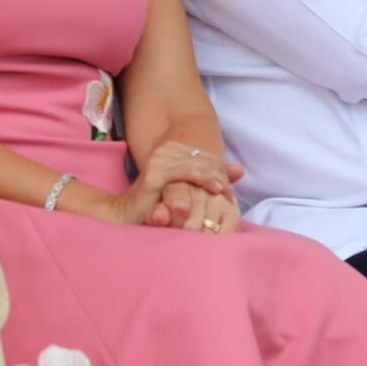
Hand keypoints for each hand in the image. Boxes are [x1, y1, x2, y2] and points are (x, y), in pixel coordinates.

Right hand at [80, 140, 239, 229]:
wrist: (126, 215)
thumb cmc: (157, 205)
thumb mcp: (188, 189)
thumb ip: (210, 177)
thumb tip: (240, 169)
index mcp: (171, 149)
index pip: (205, 156)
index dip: (220, 170)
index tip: (231, 188)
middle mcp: (165, 150)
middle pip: (203, 158)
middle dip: (220, 174)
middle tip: (232, 192)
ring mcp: (160, 160)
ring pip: (198, 164)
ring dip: (215, 178)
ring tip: (227, 193)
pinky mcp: (156, 173)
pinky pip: (187, 172)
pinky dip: (204, 179)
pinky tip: (217, 189)